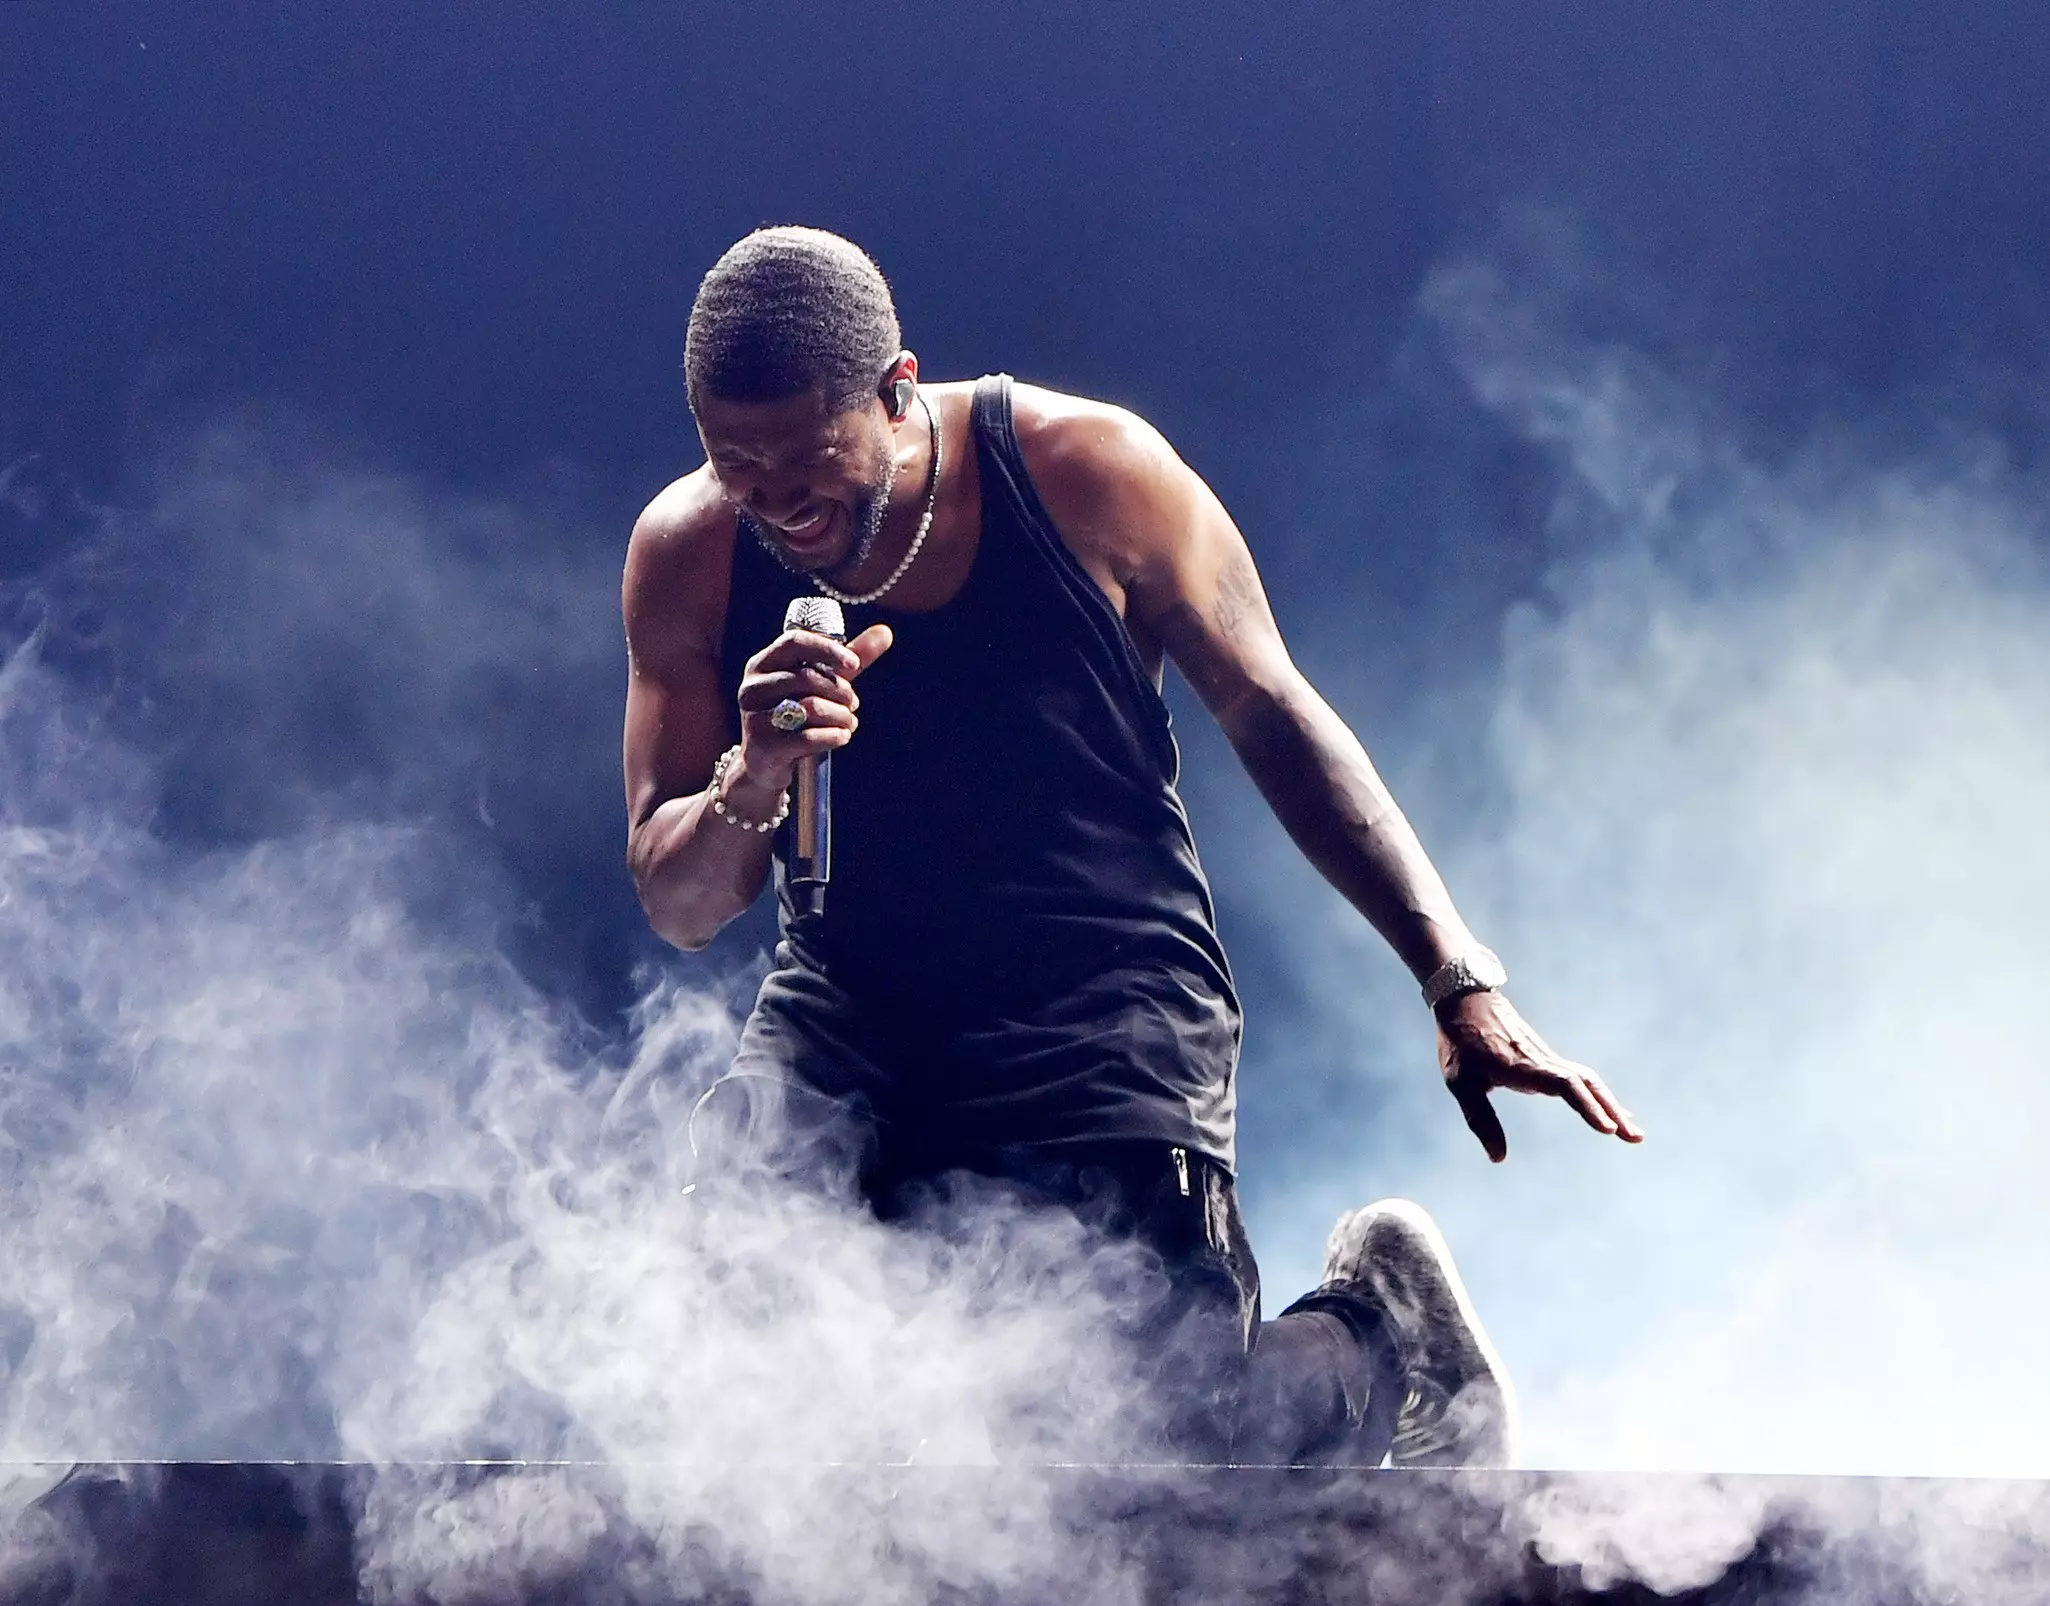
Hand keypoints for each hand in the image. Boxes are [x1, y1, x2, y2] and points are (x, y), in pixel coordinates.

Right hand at [734, 622, 893, 792]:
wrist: (763, 763)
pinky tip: (842, 737)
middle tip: (853, 704)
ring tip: (849, 722)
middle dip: (841, 692)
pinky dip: (834, 736)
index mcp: (762, 664)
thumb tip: (885, 632)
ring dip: (841, 716)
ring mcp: (754, 717)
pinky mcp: (763, 746)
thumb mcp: (819, 684)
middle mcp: (752, 687)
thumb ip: (848, 660)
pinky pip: (809, 737)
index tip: (854, 664)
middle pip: (807, 678)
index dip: (828, 649)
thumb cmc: (793, 716)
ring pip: (811, 707)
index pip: (795, 642)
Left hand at [1435, 990, 1643, 1163]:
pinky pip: (1580, 1078)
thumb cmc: (1459, 1042)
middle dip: (1613, 1111)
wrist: (1465, 1000)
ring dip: (1611, 1105)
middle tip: (1636, 1137)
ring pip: (1588, 1081)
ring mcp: (1547, 1058)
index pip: (1566, 1086)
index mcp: (1524, 1066)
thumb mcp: (1461, 1082)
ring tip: (1632, 1132)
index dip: (1588, 1107)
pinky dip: (1598, 1095)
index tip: (1607, 1128)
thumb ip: (1480, 1119)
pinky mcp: (1546, 1059)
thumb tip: (1498, 1159)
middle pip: (1588, 1084)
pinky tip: (1609, 1111)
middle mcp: (1543, 1061)